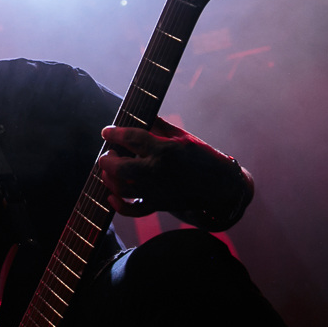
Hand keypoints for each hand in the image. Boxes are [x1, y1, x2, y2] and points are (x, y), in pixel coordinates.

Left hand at [97, 118, 251, 225]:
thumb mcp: (183, 137)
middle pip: (120, 167)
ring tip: (108, 170)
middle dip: (107, 159)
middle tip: (108, 154)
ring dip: (108, 178)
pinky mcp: (158, 205)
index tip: (106, 132)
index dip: (114, 134)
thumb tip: (141, 116)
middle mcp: (157, 171)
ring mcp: (156, 190)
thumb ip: (159, 126)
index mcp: (165, 150)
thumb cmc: (203, 157)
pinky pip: (132, 210)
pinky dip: (118, 206)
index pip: (131, 138)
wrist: (221, 187)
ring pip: (122, 188)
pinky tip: (112, 196)